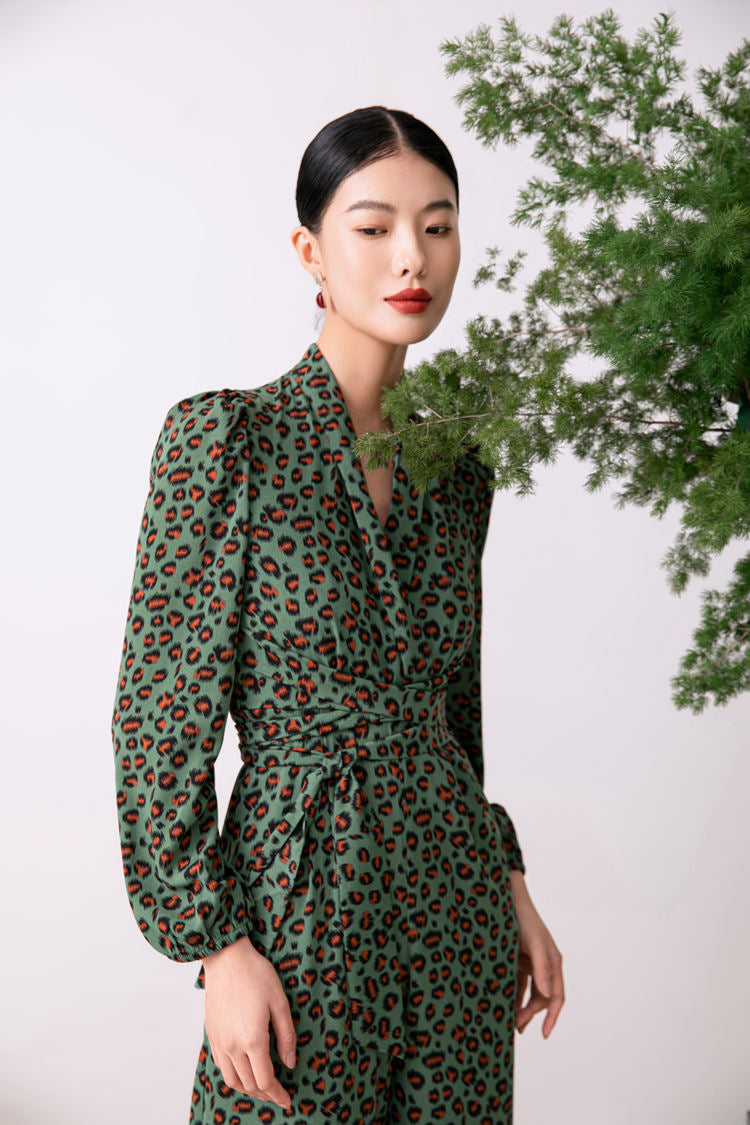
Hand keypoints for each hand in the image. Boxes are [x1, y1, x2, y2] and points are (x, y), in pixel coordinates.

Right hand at [201, 935, 295, 1109]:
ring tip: (261, 1088)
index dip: (277, 1094)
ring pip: (232, 1079)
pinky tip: (243, 1070)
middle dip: (265, 1094)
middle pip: (249, 1084)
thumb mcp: (280, 1002)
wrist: (226, 958)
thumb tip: (289, 1063)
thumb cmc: (256, 974)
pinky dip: (233, 1076)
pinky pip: (221, 1065)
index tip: (287, 1100)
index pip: (265, 1080)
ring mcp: (220, 1041)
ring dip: (248, 1089)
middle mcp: (233, 1045)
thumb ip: (286, 1036)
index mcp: (253, 1039)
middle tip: (278, 1095)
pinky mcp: (212, 1034)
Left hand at [509, 871, 564, 1037]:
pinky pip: (517, 983)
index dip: (551, 1017)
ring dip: (521, 1007)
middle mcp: (544, 965)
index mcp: (553, 962)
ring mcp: (531, 963)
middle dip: (531, 1014)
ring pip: (529, 993)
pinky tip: (503, 1004)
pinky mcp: (517, 960)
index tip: (544, 1034)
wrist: (506, 899)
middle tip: (516, 1027)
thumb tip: (547, 994)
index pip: (556, 996)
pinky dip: (512, 995)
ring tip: (509, 1022)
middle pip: (541, 998)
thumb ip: (541, 968)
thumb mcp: (534, 943)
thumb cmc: (523, 919)